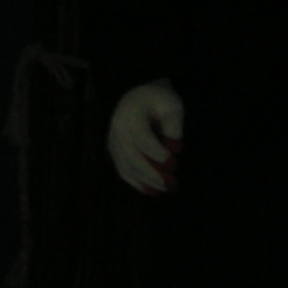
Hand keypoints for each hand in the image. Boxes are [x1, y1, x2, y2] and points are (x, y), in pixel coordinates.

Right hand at [107, 80, 183, 195]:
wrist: (139, 97)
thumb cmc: (158, 101)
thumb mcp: (171, 106)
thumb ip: (173, 126)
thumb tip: (174, 149)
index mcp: (131, 114)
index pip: (142, 138)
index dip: (157, 154)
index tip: (174, 163)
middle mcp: (117, 129)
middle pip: (132, 157)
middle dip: (152, 174)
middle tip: (172, 184)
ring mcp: (113, 142)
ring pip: (126, 167)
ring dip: (147, 181)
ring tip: (166, 189)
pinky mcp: (114, 152)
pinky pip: (123, 170)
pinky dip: (137, 183)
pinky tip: (152, 190)